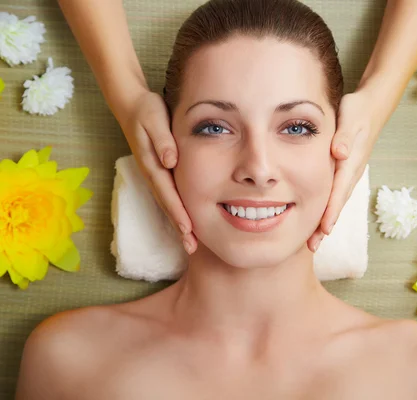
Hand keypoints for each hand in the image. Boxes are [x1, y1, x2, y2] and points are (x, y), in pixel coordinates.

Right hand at [118, 91, 197, 253]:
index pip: (168, 193)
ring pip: (168, 202)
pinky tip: (186, 220)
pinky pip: (169, 194)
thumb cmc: (146, 110)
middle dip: (179, 227)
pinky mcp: (159, 170)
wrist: (131, 103)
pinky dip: (177, 209)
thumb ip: (163, 140)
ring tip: (190, 242)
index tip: (188, 230)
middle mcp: (153, 172)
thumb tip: (170, 161)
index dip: (178, 212)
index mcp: (153, 164)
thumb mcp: (154, 119)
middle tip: (191, 247)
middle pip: (168, 204)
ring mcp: (155, 173)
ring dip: (178, 222)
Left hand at [307, 90, 381, 251]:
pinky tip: (318, 219)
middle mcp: (352, 172)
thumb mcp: (350, 118)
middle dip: (325, 226)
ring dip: (325, 221)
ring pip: (336, 201)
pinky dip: (327, 208)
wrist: (371, 107)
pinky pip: (335, 194)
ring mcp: (350, 173)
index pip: (339, 191)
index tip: (324, 229)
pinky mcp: (345, 171)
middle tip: (313, 246)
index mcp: (351, 162)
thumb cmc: (357, 111)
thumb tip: (340, 153)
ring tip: (313, 241)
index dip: (331, 211)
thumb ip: (345, 136)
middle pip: (337, 203)